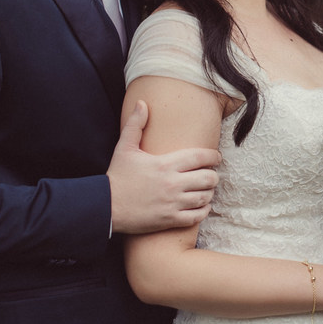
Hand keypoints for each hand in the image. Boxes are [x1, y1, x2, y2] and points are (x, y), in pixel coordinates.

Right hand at [108, 101, 220, 233]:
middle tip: (211, 175)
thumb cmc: (117, 176)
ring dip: (209, 193)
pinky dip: (203, 210)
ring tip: (206, 189)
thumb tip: (142, 103)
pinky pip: (196, 216)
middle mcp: (172, 183)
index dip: (213, 156)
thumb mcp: (124, 148)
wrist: (105, 206)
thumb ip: (136, 124)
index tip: (216, 157)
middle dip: (213, 176)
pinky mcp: (170, 220)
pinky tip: (200, 206)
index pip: (200, 157)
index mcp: (165, 164)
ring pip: (205, 197)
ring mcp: (172, 203)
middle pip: (208, 178)